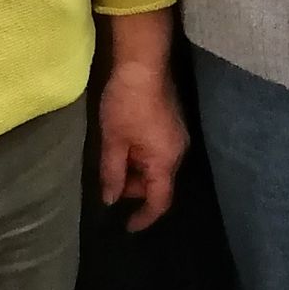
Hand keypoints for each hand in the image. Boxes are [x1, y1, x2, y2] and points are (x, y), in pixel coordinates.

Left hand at [98, 58, 187, 231]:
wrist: (142, 62)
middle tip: (110, 184)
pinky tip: (125, 146)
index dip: (144, 217)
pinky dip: (142, 157)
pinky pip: (159, 151)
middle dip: (135, 189)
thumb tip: (111, 200)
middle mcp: (178, 151)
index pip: (159, 201)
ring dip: (137, 171)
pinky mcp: (173, 123)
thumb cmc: (126, 103)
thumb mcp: (113, 141)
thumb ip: (113, 174)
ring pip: (158, 166)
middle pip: (159, 183)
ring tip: (113, 162)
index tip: (127, 227)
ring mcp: (178, 135)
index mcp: (166, 160)